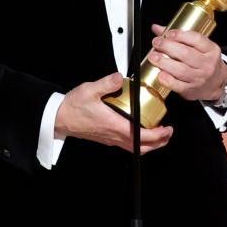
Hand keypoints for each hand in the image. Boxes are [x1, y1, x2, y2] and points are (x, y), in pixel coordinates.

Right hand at [54, 73, 172, 153]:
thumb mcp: (90, 90)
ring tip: (158, 133)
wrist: (59, 117)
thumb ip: (106, 83)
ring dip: (150, 144)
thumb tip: (119, 78)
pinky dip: (138, 141)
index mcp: (114, 125)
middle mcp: (114, 135)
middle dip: (159, 142)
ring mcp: (110, 139)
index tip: (167, 128)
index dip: (158, 135)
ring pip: (135, 148)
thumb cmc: (72, 107)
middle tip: (168, 132)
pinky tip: (139, 130)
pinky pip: (127, 145)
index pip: (142, 136)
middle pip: (143, 147)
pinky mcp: (106, 138)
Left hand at [147, 24, 226, 102]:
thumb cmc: (205, 63)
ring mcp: (199, 78)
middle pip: (186, 54)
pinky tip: (160, 73)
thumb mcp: (200, 48)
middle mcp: (207, 64)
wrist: (216, 84)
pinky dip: (167, 79)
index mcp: (211, 50)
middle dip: (167, 46)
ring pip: (180, 70)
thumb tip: (157, 28)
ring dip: (163, 62)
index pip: (196, 39)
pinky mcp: (191, 90)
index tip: (168, 34)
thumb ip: (179, 37)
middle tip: (156, 43)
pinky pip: (177, 85)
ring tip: (153, 56)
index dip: (180, 35)